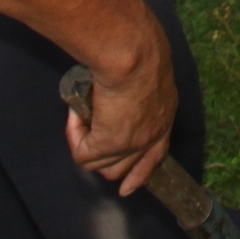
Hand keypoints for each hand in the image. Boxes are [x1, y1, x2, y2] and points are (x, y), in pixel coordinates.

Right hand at [65, 36, 177, 196]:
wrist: (131, 53)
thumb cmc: (137, 51)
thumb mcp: (146, 72)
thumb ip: (136, 88)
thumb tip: (115, 96)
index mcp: (165, 115)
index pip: (156, 155)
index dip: (140, 172)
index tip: (128, 187)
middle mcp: (152, 135)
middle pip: (124, 167)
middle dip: (105, 159)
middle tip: (89, 133)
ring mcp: (132, 143)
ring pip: (100, 165)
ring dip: (86, 145)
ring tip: (82, 118)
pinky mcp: (110, 144)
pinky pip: (82, 154)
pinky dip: (74, 136)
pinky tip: (75, 114)